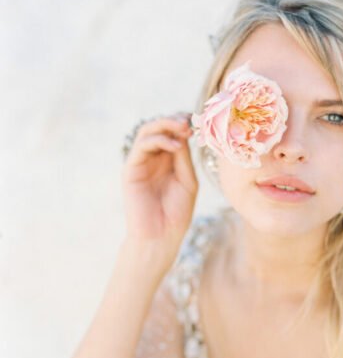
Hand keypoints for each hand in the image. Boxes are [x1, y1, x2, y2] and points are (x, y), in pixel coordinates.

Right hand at [122, 112, 198, 243]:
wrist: (161, 236)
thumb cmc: (176, 213)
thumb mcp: (187, 181)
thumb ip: (184, 158)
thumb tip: (183, 133)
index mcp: (167, 162)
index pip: (171, 134)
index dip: (182, 124)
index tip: (198, 121)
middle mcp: (152, 159)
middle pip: (158, 128)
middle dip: (173, 121)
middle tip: (188, 122)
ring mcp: (140, 163)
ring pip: (147, 132)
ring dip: (165, 125)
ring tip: (182, 129)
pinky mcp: (130, 169)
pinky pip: (141, 146)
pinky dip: (158, 140)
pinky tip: (174, 145)